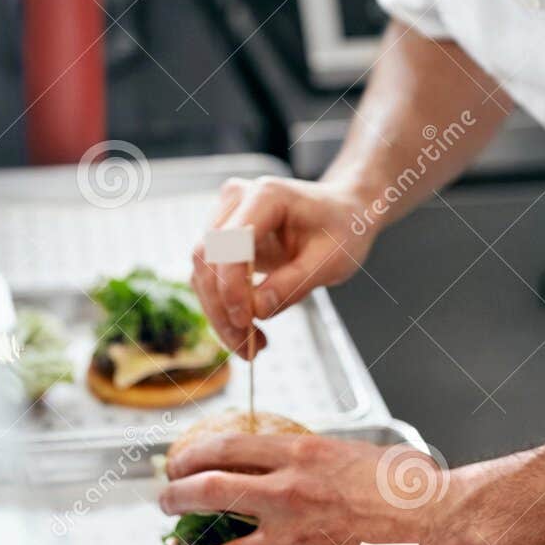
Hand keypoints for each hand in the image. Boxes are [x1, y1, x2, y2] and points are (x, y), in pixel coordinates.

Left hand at [159, 429, 471, 544]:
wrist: (442, 523)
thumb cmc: (409, 486)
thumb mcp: (352, 453)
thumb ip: (314, 458)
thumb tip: (291, 461)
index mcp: (299, 455)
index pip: (226, 447)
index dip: (191, 455)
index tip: (178, 462)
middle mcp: (289, 494)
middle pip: (210, 492)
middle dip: (176, 498)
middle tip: (165, 504)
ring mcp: (298, 539)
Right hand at [191, 174, 374, 355]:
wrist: (342, 212)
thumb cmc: (342, 229)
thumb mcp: (331, 260)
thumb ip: (294, 283)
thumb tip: (257, 310)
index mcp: (266, 195)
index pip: (231, 242)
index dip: (232, 285)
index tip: (248, 322)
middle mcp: (236, 199)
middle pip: (208, 258)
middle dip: (222, 308)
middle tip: (248, 348)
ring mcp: (225, 215)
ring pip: (202, 272)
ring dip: (219, 314)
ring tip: (250, 346)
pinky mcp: (222, 237)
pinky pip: (210, 277)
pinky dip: (222, 308)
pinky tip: (246, 331)